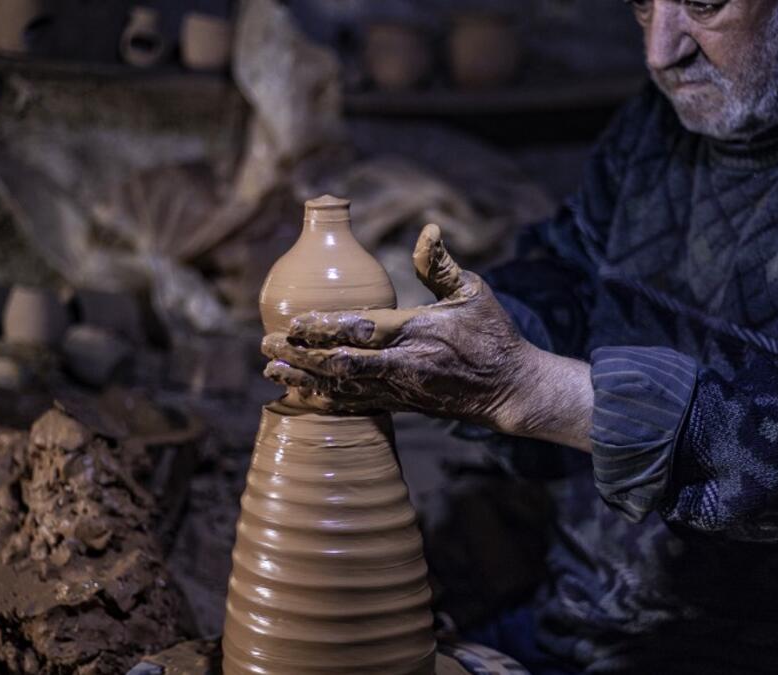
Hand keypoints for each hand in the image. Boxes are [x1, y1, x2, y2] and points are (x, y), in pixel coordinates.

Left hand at [261, 224, 592, 449]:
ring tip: (271, 370)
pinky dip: (324, 399)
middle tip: (266, 344)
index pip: (362, 329)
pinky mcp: (401, 406)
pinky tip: (300, 393)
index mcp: (418, 331)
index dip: (325, 327)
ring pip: (343, 388)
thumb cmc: (493, 334)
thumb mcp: (474, 292)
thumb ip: (442, 265)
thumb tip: (427, 230)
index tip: (294, 322)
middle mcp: (404, 364)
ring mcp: (401, 389)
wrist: (511, 389)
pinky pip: (356, 404)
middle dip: (301, 355)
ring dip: (304, 380)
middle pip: (341, 363)